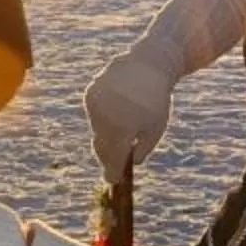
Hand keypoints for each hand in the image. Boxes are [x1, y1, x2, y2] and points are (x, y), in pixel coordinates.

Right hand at [83, 52, 174, 182]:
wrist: (147, 65)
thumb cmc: (156, 99)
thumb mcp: (156, 128)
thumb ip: (143, 149)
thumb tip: (132, 162)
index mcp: (123, 128)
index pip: (113, 158)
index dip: (113, 172)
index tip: (113, 181)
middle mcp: (105, 118)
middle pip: (102, 147)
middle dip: (109, 157)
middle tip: (114, 167)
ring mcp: (95, 106)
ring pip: (97, 130)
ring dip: (108, 135)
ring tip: (122, 127)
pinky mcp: (90, 94)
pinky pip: (94, 115)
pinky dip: (103, 118)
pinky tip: (116, 112)